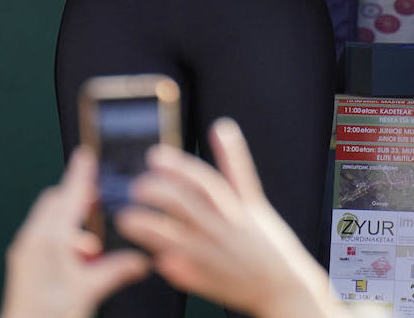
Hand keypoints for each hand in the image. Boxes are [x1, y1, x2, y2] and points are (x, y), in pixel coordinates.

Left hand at [0, 148, 148, 317]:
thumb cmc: (47, 316)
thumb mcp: (90, 291)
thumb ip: (116, 271)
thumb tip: (139, 260)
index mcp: (49, 239)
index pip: (69, 195)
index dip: (80, 174)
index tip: (87, 155)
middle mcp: (33, 240)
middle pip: (56, 202)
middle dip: (77, 200)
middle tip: (98, 204)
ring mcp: (25, 251)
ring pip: (49, 220)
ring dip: (72, 223)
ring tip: (93, 247)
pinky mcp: (23, 264)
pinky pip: (43, 237)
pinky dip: (63, 239)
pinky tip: (78, 261)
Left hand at [117, 119, 344, 317]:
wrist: (286, 287)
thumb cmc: (266, 239)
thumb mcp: (254, 198)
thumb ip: (235, 163)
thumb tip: (222, 125)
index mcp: (238, 207)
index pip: (205, 181)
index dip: (178, 167)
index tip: (154, 156)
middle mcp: (227, 230)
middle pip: (188, 207)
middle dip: (158, 195)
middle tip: (135, 187)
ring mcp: (218, 258)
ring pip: (179, 240)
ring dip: (151, 229)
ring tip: (126, 219)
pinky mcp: (209, 283)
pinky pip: (184, 274)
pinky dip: (168, 265)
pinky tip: (151, 257)